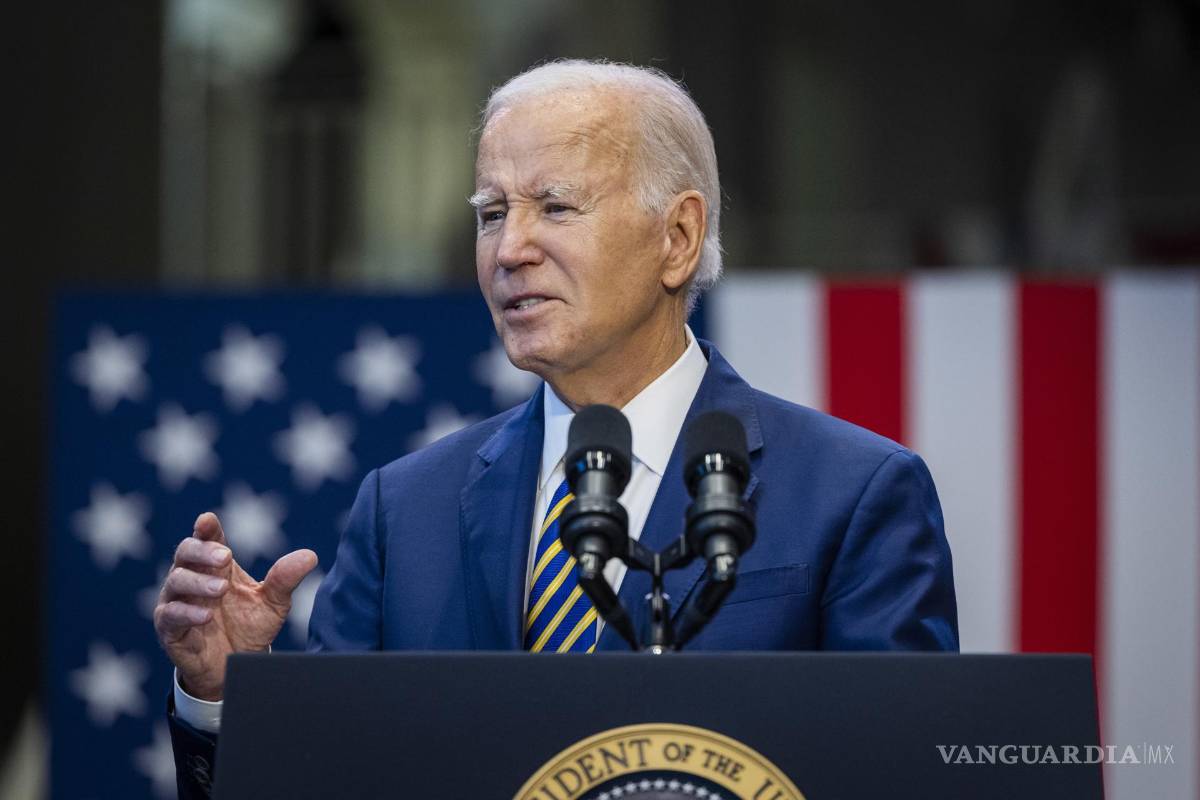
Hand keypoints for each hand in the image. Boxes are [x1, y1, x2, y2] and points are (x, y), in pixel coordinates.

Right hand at [154, 512, 317, 700]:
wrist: (235, 666)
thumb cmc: (250, 626)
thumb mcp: (273, 603)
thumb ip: (285, 579)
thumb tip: (310, 556)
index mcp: (216, 565)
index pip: (208, 538)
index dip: (207, 528)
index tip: (208, 520)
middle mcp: (193, 576)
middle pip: (186, 552)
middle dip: (203, 551)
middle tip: (225, 556)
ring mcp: (177, 600)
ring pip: (177, 580)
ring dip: (199, 582)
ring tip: (221, 588)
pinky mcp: (168, 626)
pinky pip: (170, 614)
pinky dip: (187, 612)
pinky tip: (206, 616)